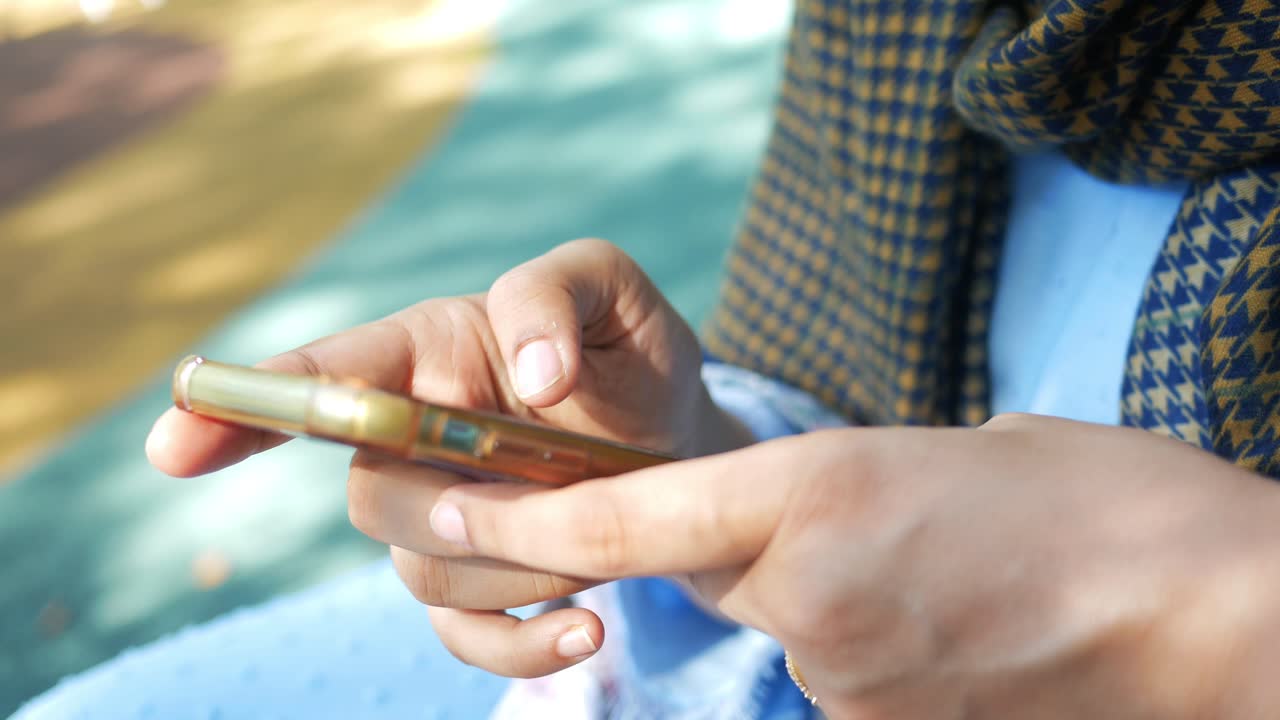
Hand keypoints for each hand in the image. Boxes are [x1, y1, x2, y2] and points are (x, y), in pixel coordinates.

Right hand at [146, 239, 752, 677]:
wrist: (677, 436)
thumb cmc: (627, 353)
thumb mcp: (611, 292)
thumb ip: (557, 294)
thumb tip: (529, 376)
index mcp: (423, 353)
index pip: (316, 380)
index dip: (241, 408)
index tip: (175, 441)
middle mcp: (409, 438)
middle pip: (370, 497)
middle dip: (458, 508)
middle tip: (561, 483)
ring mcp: (437, 517)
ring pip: (421, 570)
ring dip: (521, 564)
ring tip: (602, 529)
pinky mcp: (476, 581)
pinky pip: (462, 636)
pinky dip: (522, 646)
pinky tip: (585, 630)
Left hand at [424, 413, 1279, 717]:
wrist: (1208, 607)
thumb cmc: (1094, 500)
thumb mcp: (940, 450)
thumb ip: (830, 486)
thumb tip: (788, 524)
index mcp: (816, 489)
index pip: (620, 516)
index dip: (517, 519)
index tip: (444, 512)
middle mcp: (807, 593)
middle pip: (697, 582)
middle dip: (724, 558)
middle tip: (835, 531)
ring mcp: (842, 679)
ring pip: (770, 636)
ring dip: (813, 608)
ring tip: (926, 578)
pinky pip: (828, 685)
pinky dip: (859, 654)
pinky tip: (944, 628)